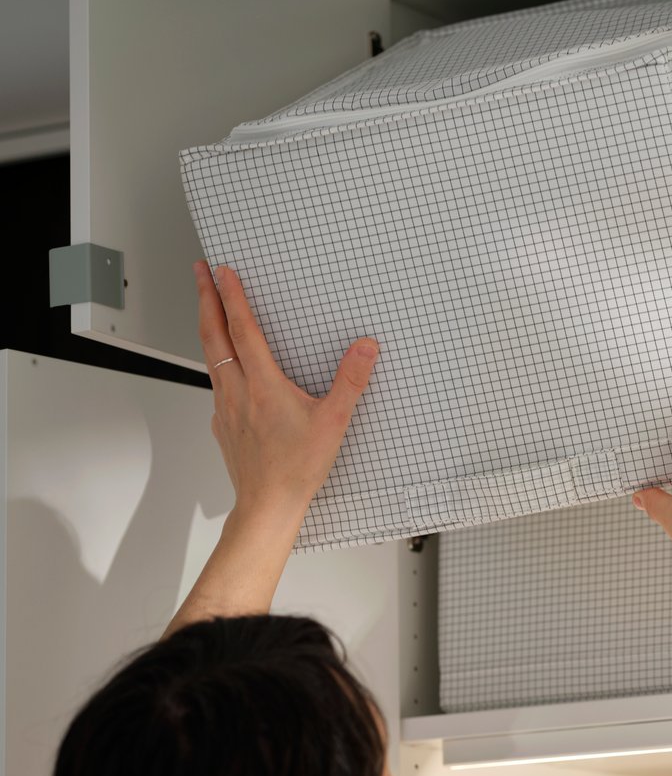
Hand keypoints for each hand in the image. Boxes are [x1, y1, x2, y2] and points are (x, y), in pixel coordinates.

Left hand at [195, 261, 377, 529]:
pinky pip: (216, 382)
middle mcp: (236, 390)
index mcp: (262, 385)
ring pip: (210, 356)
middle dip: (207, 298)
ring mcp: (224, 406)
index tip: (223, 271)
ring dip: (208, 326)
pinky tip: (226, 366)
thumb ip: (350, 382)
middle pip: (212, 333)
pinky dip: (217, 360)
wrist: (268, 504)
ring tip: (210, 308)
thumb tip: (365, 349)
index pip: (241, 329)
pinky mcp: (222, 422)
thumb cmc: (297, 468)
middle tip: (202, 272)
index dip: (232, 296)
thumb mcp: (333, 422)